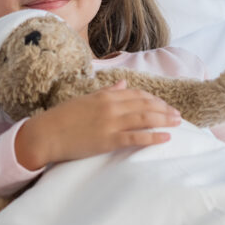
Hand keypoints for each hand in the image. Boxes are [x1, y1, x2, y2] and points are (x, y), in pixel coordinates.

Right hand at [14, 80, 181, 169]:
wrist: (46, 134)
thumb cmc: (63, 118)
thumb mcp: (86, 99)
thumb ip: (107, 92)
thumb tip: (123, 84)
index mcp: (105, 95)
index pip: (137, 94)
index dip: (154, 99)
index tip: (164, 105)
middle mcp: (111, 106)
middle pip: (145, 105)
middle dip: (164, 109)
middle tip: (178, 115)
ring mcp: (111, 123)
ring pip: (145, 118)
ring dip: (164, 120)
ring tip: (177, 123)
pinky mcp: (108, 140)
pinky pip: (136, 138)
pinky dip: (154, 137)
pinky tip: (166, 137)